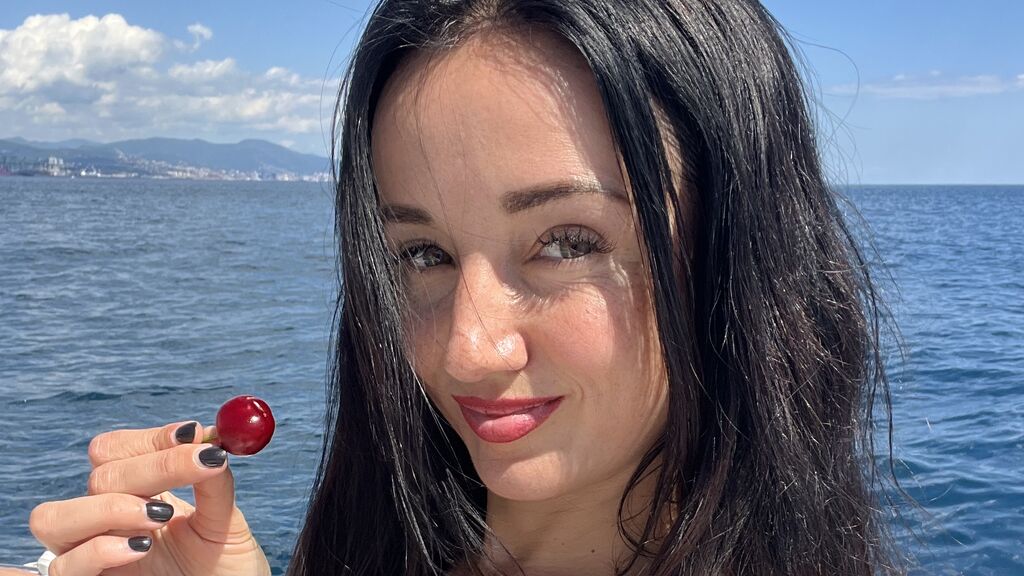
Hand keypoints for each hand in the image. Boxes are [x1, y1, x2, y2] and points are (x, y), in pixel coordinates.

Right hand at [26, 421, 270, 575]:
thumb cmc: (226, 567)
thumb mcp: (225, 520)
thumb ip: (215, 482)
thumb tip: (212, 439)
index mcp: (138, 494)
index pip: (115, 450)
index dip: (149, 438)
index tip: (193, 434)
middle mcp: (109, 521)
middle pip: (98, 477)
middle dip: (150, 467)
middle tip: (198, 467)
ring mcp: (95, 555)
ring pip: (54, 518)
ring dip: (108, 506)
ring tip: (159, 515)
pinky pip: (64, 567)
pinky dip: (99, 549)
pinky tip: (141, 547)